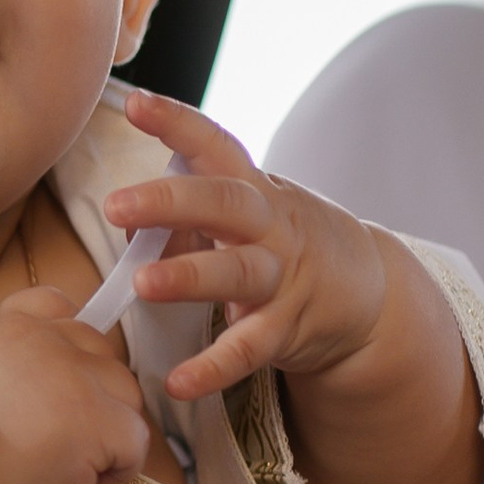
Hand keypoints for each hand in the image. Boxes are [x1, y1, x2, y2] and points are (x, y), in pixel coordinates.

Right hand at [0, 283, 151, 483]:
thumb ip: (17, 360)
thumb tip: (60, 371)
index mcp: (9, 328)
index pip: (58, 307)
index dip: (68, 346)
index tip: (51, 383)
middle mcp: (46, 339)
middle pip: (101, 354)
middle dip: (90, 394)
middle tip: (53, 435)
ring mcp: (77, 377)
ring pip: (125, 395)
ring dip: (107, 430)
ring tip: (65, 460)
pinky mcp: (101, 419)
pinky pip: (136, 441)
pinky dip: (118, 467)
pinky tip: (80, 480)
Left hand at [99, 91, 389, 406]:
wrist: (366, 288)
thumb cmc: (283, 240)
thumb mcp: (248, 211)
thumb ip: (191, 209)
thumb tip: (127, 216)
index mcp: (254, 188)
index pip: (215, 144)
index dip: (177, 122)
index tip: (136, 101)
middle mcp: (270, 225)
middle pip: (224, 203)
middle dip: (170, 202)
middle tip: (116, 205)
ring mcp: (282, 277)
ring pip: (237, 273)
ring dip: (189, 277)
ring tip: (142, 285)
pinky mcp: (287, 328)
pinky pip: (248, 350)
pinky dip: (212, 369)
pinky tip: (177, 382)